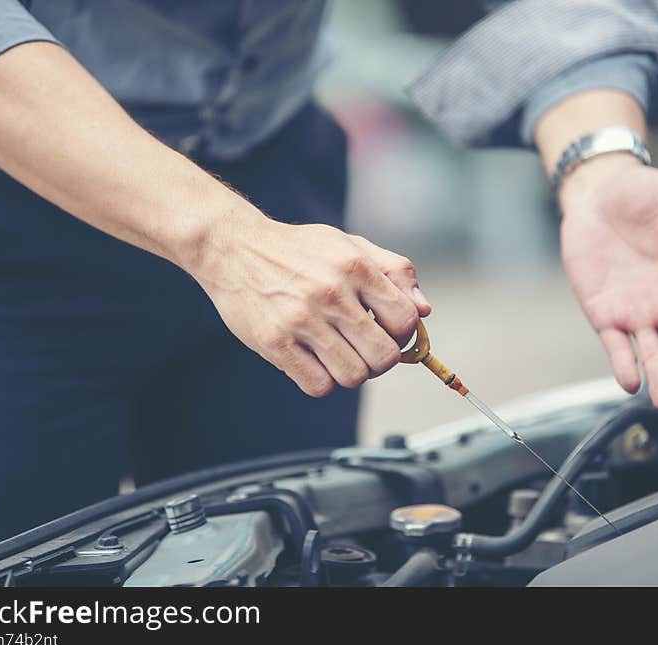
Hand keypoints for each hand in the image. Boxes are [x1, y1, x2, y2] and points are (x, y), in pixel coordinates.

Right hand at [189, 211, 430, 396]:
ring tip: (338, 353)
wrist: (233, 247)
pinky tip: (313, 360)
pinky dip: (322, 381)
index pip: (406, 320)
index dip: (403, 333)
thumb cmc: (298, 250)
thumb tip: (424, 310)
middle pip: (383, 356)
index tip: (387, 330)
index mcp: (355, 266)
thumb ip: (394, 271)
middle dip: (381, 359)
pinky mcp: (274, 343)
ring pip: (353, 376)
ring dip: (351, 372)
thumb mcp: (350, 245)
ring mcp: (301, 320)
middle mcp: (331, 293)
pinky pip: (318, 386)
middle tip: (365, 348)